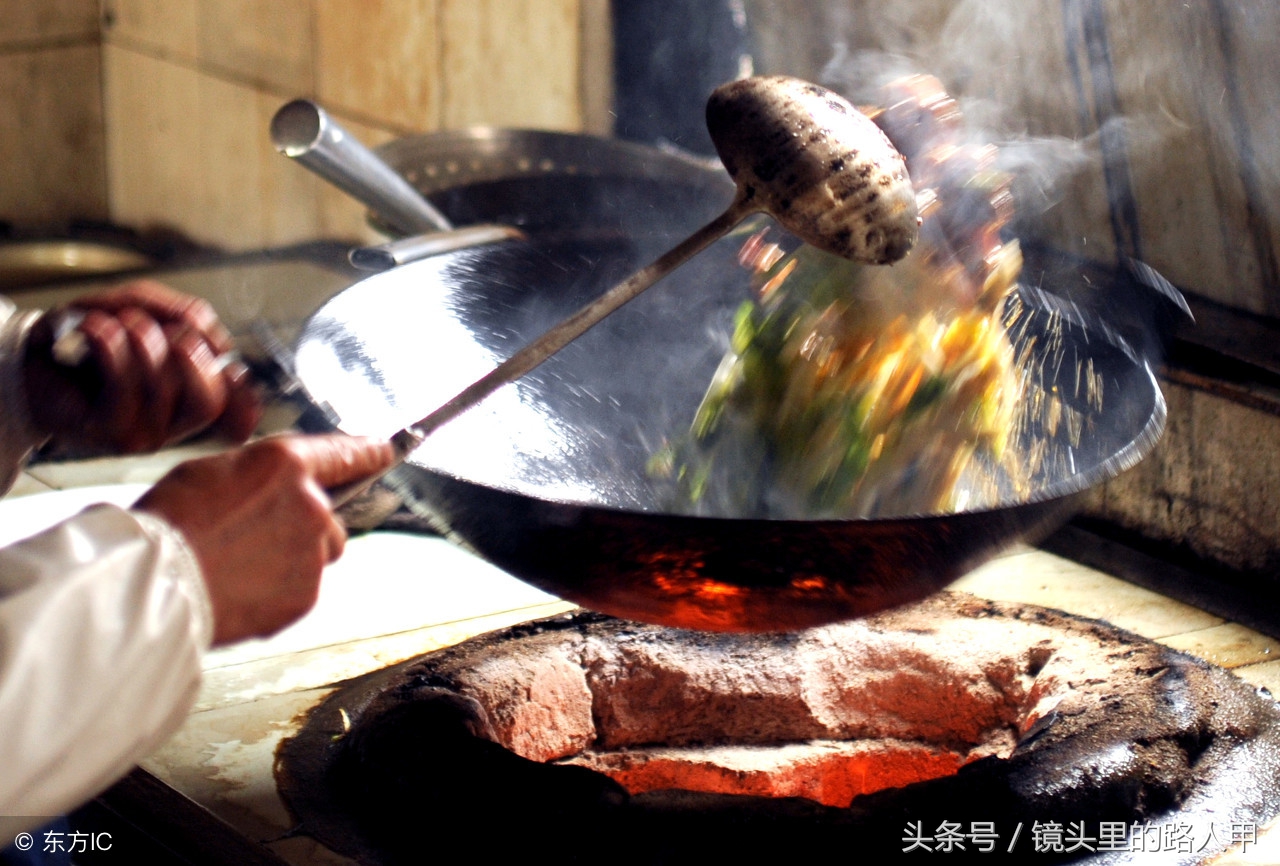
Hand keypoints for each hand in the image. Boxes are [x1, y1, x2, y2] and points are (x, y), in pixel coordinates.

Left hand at [22, 280, 261, 452]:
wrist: (32, 358)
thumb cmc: (89, 337)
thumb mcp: (140, 308)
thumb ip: (179, 311)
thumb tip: (208, 327)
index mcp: (187, 402)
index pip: (235, 411)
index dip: (243, 394)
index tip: (229, 365)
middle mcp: (170, 425)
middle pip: (207, 400)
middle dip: (189, 355)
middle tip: (170, 332)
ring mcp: (141, 434)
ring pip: (163, 386)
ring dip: (140, 338)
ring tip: (119, 321)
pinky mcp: (107, 431)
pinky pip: (123, 384)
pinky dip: (110, 343)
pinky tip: (95, 328)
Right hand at [133, 434, 396, 644]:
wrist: (152, 584)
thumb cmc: (168, 525)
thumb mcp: (210, 472)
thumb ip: (261, 476)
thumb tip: (278, 487)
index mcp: (285, 465)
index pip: (343, 453)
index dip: (366, 453)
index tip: (383, 452)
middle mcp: (310, 506)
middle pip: (329, 518)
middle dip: (305, 528)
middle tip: (254, 539)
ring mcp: (312, 553)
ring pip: (317, 556)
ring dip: (293, 560)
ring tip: (239, 566)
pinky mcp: (305, 595)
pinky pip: (301, 589)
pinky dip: (278, 591)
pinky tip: (239, 588)